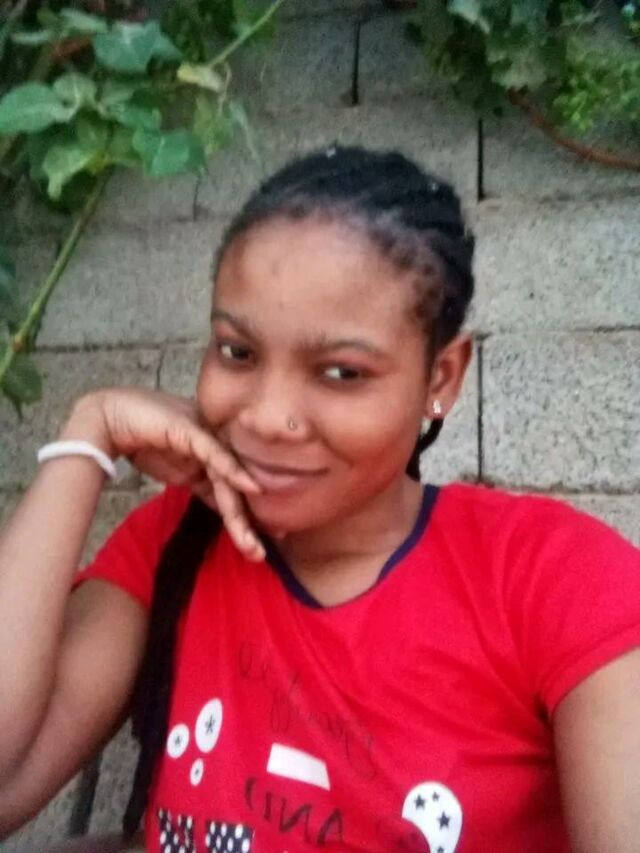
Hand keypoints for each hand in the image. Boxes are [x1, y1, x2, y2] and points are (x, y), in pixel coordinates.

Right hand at [62, 389, 264, 560]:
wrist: (109, 420)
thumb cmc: (141, 441)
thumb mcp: (179, 472)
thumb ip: (202, 486)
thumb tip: (221, 510)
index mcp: (214, 457)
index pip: (232, 491)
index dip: (244, 519)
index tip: (255, 548)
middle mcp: (215, 446)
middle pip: (233, 489)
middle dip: (245, 524)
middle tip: (258, 555)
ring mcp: (205, 436)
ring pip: (227, 478)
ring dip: (239, 511)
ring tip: (251, 542)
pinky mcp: (193, 429)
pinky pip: (216, 454)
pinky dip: (234, 470)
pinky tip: (252, 488)